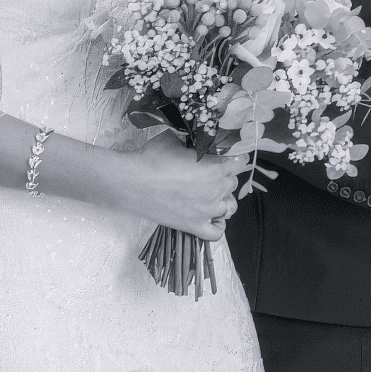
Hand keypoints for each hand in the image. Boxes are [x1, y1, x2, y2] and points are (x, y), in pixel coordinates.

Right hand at [116, 130, 247, 240]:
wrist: (132, 182)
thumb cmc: (153, 157)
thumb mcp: (176, 139)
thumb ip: (193, 141)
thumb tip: (198, 140)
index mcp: (215, 168)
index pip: (239, 163)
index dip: (233, 158)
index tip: (227, 156)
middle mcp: (216, 191)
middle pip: (232, 183)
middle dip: (224, 176)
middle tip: (210, 170)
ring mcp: (206, 211)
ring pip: (228, 207)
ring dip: (222, 198)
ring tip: (209, 192)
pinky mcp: (193, 226)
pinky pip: (216, 233)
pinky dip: (218, 225)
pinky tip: (211, 216)